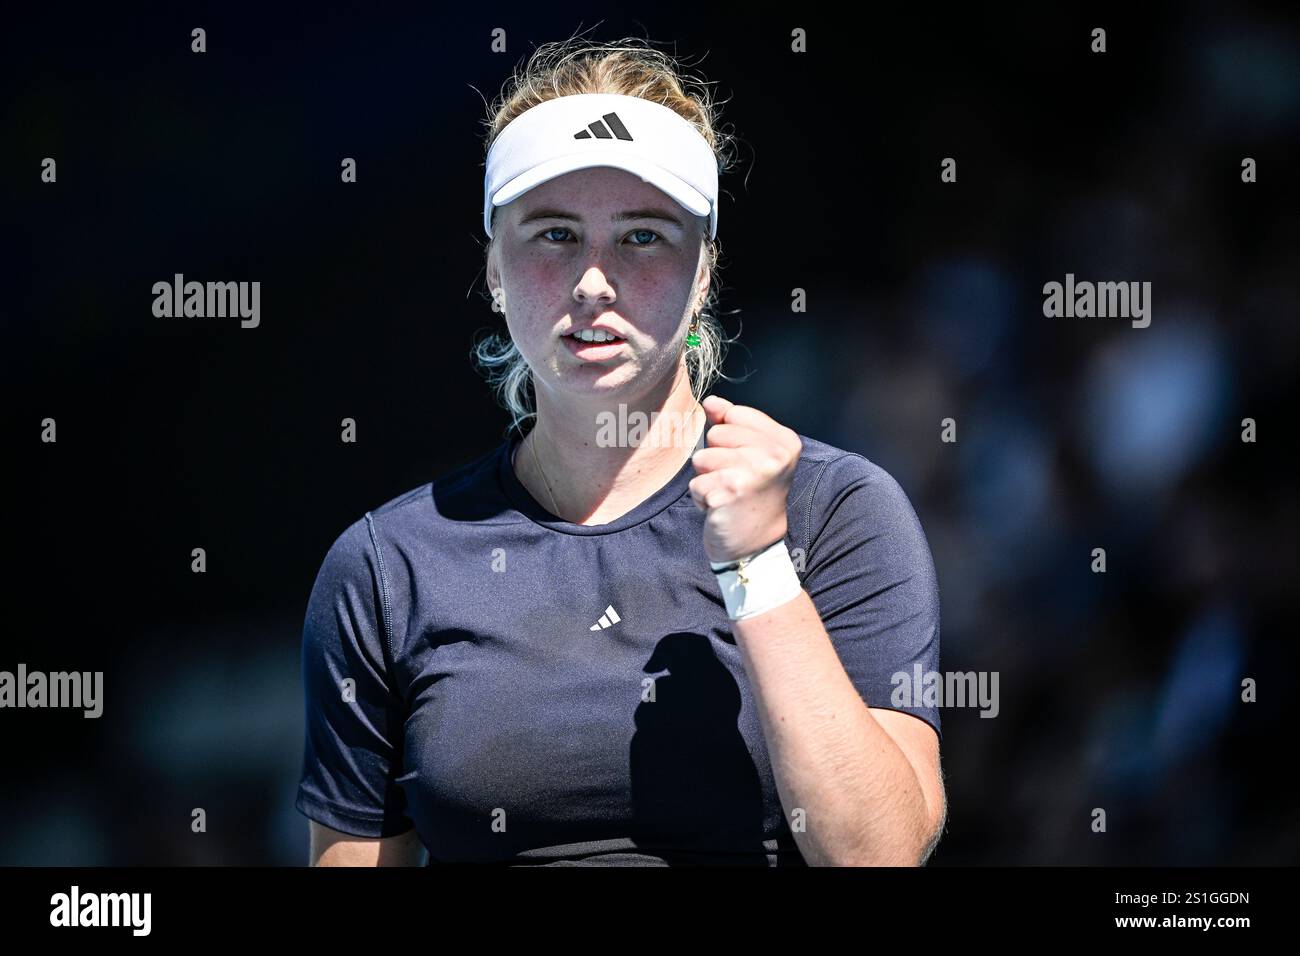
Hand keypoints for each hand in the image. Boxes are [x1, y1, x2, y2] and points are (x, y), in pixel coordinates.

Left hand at [689, 395, 801, 564]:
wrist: (757, 546)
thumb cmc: (751, 495)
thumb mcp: (751, 454)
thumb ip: (731, 423)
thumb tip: (710, 401)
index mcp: (784, 440)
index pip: (734, 413)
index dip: (730, 438)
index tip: (745, 462)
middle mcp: (774, 454)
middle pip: (716, 434)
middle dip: (716, 459)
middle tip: (735, 482)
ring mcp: (753, 473)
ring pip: (701, 458)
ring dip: (708, 479)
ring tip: (728, 494)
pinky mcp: (729, 493)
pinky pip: (696, 483)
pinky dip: (702, 498)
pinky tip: (721, 509)